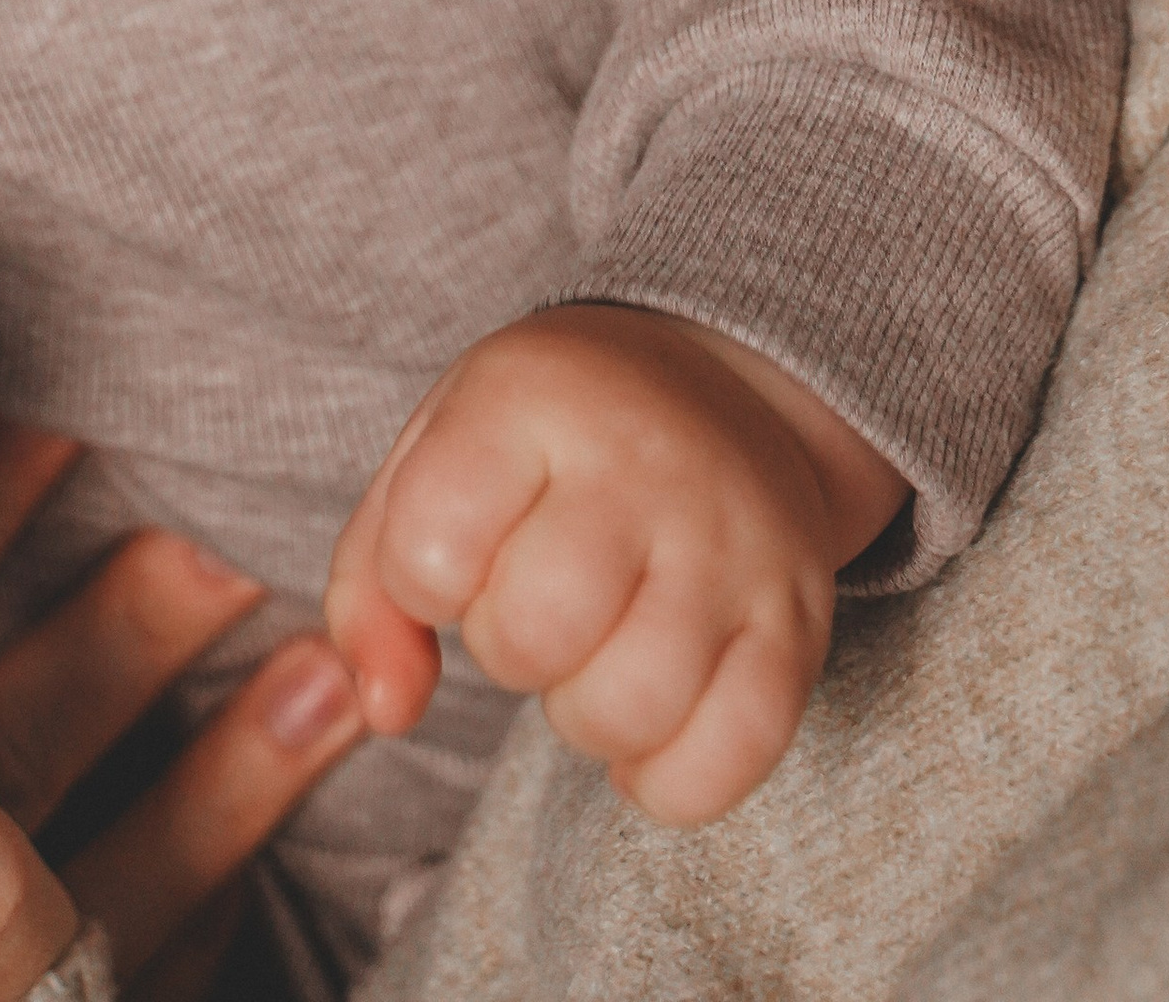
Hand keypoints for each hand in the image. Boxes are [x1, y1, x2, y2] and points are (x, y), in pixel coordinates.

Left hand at [325, 303, 906, 825]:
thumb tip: (390, 710)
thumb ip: (372, 588)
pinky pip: (725, 763)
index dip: (422, 579)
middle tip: (533, 602)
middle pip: (531, 636)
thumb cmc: (547, 445)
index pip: (429, 552)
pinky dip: (668, 779)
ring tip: (593, 653)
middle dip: (507, 647)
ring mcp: (733, 542)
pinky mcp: (797, 620)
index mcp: (535, 397)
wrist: (722, 389)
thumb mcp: (435, 458)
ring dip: (583, 716)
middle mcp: (644, 459)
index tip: (461, 545)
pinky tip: (651, 720)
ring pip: (628, 710)